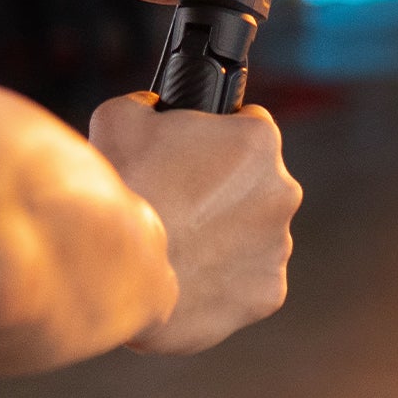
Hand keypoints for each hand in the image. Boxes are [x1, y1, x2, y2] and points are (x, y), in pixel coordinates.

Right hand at [89, 93, 301, 354]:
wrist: (115, 270)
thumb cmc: (120, 190)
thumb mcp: (120, 117)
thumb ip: (148, 104)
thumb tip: (153, 106)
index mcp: (259, 141)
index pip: (249, 128)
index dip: (219, 141)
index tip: (195, 158)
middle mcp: (282, 189)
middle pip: (256, 186)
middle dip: (225, 195)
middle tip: (181, 210)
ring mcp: (278, 245)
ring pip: (256, 236)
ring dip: (228, 241)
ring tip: (181, 251)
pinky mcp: (268, 293)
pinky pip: (250, 285)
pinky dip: (226, 286)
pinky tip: (191, 283)